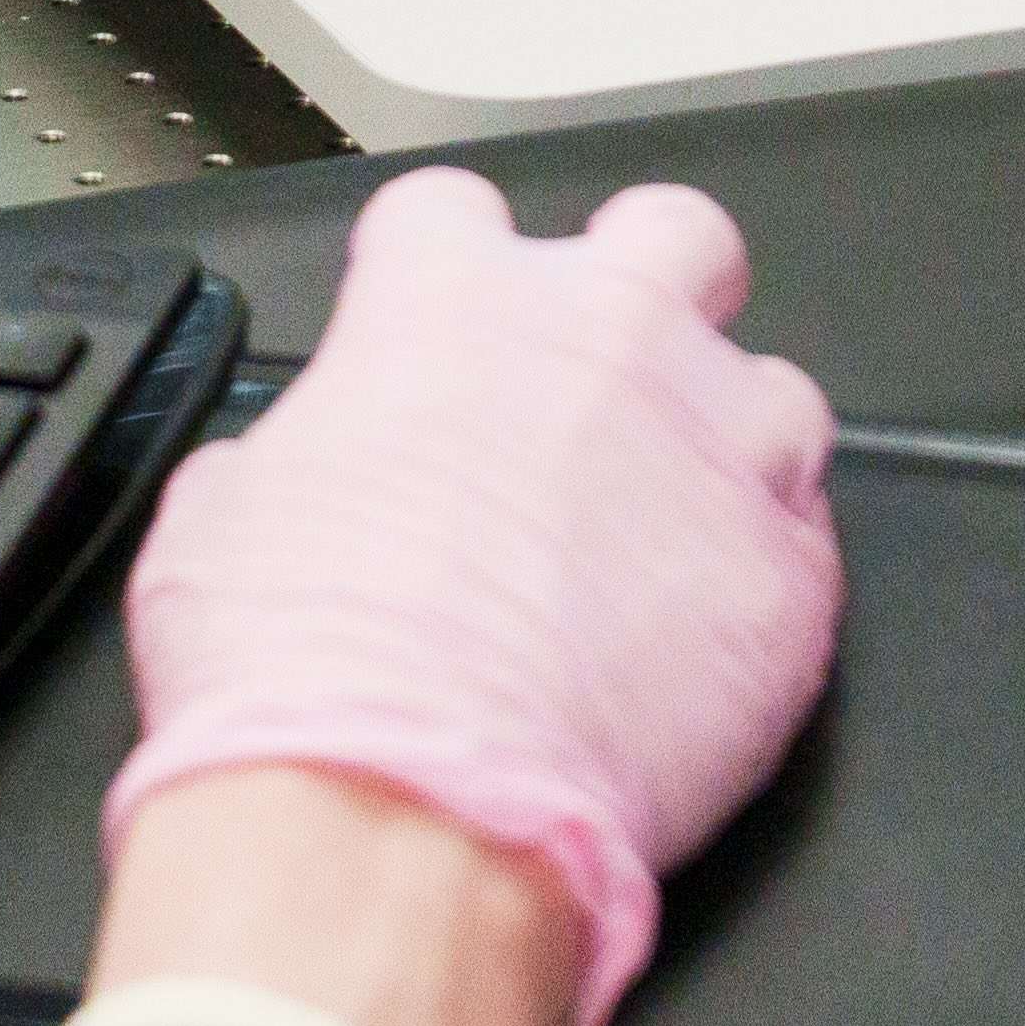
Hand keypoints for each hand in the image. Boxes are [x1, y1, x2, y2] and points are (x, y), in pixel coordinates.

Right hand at [101, 170, 841, 1025]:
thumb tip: (291, 485)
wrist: (410, 812)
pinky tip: (689, 646)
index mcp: (451, 301)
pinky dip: (752, 581)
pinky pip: (803, 542)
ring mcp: (718, 449)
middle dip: (645, 293)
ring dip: (719, 448)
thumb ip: (289, 461)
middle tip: (603, 382)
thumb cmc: (309, 673)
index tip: (435, 337)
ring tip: (658, 543)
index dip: (440, 275)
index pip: (456, 214)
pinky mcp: (792, 575)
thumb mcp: (221, 523)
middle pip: (672, 235)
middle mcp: (606, 339)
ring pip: (769, 390)